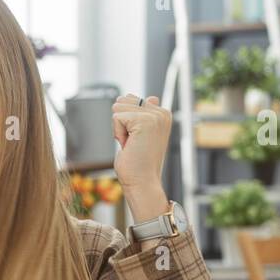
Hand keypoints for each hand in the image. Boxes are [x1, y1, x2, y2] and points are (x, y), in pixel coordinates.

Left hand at [112, 93, 171, 221]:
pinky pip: (116, 117)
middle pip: (123, 101)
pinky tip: (129, 145)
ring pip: (118, 107)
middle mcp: (162, 112)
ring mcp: (155, 116)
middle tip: (133, 142)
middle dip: (121, 123)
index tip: (137, 139)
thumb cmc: (139, 163)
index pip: (131, 100)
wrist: (142, 182)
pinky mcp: (144, 121)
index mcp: (163, 113)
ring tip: (132, 144)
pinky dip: (118, 134)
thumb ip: (145, 115)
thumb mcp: (142, 134)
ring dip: (119, 129)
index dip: (125, 121)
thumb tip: (152, 97)